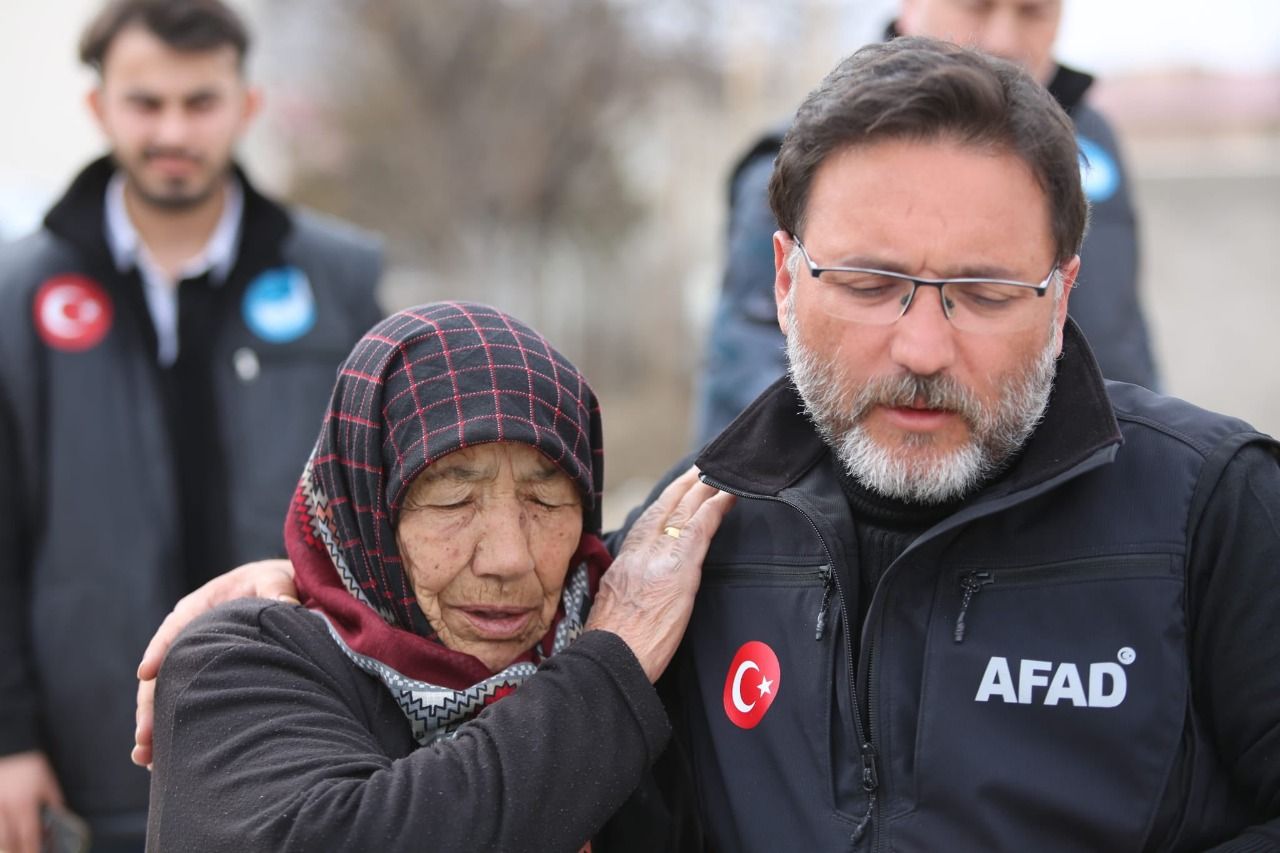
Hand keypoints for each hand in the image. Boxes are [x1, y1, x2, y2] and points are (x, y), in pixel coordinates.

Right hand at [0, 751, 63, 852]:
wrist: (9, 746)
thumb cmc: (30, 765)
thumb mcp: (48, 782)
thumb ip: (53, 802)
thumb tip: (59, 820)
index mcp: (25, 804)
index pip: (29, 835)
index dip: (32, 850)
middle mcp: (6, 808)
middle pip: (7, 841)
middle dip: (14, 852)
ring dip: (4, 845)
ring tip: (11, 849)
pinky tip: (1, 839)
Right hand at [132, 558, 298, 767]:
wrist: (276, 594)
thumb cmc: (272, 584)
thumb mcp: (274, 581)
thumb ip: (277, 590)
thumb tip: (287, 603)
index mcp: (198, 609)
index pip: (172, 631)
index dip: (159, 652)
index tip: (146, 674)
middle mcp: (186, 638)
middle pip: (162, 673)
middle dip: (149, 706)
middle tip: (144, 739)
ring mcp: (191, 662)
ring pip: (165, 696)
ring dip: (155, 726)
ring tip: (146, 758)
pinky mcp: (201, 681)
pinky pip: (181, 705)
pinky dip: (173, 730)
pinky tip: (164, 760)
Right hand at [586, 468, 734, 681]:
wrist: (611, 661)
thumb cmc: (613, 647)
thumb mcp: (614, 607)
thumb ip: (631, 587)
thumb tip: (641, 587)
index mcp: (624, 561)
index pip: (646, 521)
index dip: (665, 502)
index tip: (677, 490)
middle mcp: (639, 551)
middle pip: (664, 507)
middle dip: (684, 485)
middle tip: (702, 466)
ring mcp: (659, 557)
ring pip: (683, 510)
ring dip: (703, 487)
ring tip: (719, 472)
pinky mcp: (679, 568)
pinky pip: (700, 527)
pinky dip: (716, 507)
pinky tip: (730, 496)